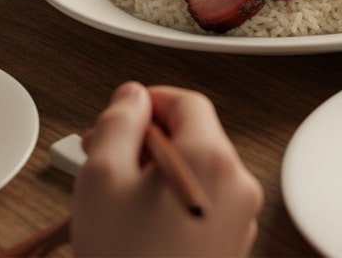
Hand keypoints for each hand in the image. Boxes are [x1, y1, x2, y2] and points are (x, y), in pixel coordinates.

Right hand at [72, 82, 263, 256]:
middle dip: (150, 141)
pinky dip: (176, 202)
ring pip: (199, 172)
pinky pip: (206, 205)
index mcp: (210, 158)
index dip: (149, 102)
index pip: (187, 103)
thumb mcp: (101, 177)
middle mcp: (237, 184)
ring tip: (118, 199)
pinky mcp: (232, 245)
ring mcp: (240, 218)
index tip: (121, 115)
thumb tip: (131, 98)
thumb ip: (117, 123)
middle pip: (195, 137)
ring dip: (161, 172)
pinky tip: (140, 226)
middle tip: (106, 156)